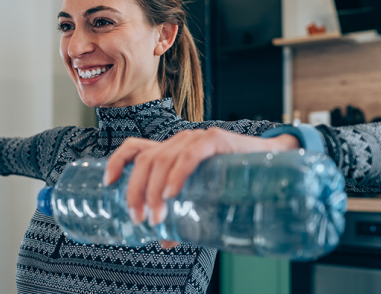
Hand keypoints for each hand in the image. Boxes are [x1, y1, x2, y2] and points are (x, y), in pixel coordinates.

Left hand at [104, 128, 298, 247]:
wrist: (272, 162)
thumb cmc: (233, 179)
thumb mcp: (201, 196)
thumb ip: (181, 213)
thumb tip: (164, 241)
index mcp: (170, 151)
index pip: (134, 147)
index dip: (116, 162)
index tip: (107, 184)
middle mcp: (178, 141)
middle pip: (144, 160)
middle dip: (135, 191)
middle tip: (138, 218)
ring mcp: (196, 139)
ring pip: (162, 160)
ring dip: (154, 191)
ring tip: (156, 216)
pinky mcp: (215, 141)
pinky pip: (189, 156)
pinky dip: (177, 175)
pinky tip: (172, 194)